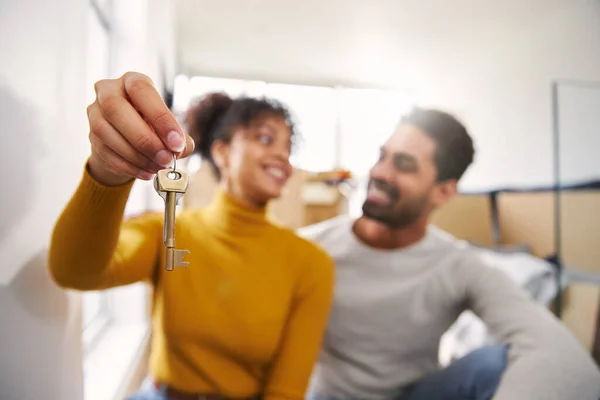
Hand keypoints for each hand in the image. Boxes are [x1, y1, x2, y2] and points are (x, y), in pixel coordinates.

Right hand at [86, 71, 194, 185]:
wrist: (128, 140)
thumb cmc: (152, 127)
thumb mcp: (168, 127)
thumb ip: (178, 137)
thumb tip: (180, 149)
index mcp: (131, 81)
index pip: (142, 90)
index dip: (160, 117)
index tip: (177, 142)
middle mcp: (108, 91)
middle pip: (116, 108)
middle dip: (144, 139)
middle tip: (166, 159)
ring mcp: (94, 113)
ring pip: (106, 132)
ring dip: (136, 155)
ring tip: (158, 167)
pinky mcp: (90, 136)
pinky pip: (104, 152)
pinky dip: (128, 166)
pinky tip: (146, 173)